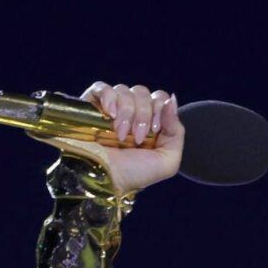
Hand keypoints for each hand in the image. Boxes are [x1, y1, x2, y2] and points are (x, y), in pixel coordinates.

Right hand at [32, 81, 183, 195]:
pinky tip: (110, 114)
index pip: (160, 98)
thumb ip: (176, 131)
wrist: (103, 180)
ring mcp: (110, 109)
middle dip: (143, 114)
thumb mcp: (167, 160)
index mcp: (149, 123)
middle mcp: (131, 113)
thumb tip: (171, 99)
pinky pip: (102, 87)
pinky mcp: (90, 106)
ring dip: (127, 112)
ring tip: (120, 135)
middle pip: (143, 92)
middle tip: (137, 137)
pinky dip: (109, 97)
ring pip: (124, 90)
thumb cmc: (134, 174)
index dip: (160, 109)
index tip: (154, 130)